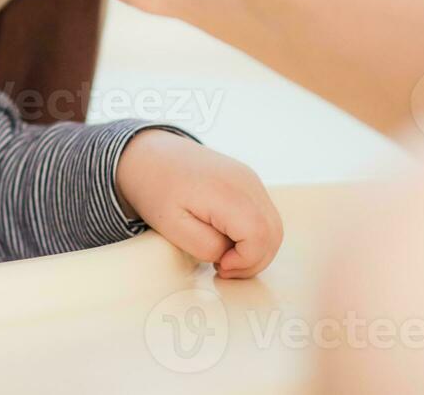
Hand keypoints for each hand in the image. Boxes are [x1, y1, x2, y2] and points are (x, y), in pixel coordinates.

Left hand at [114, 129, 282, 278]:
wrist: (150, 154)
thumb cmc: (156, 188)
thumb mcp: (172, 226)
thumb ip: (206, 246)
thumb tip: (230, 254)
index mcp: (227, 192)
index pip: (259, 236)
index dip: (246, 261)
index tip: (219, 266)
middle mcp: (246, 182)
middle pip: (273, 234)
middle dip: (253, 261)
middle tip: (222, 267)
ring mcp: (250, 180)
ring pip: (273, 226)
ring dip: (255, 250)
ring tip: (224, 255)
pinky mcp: (248, 181)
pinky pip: (264, 215)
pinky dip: (254, 235)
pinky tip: (227, 239)